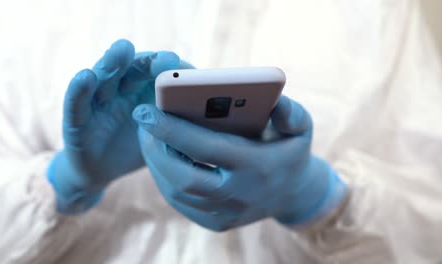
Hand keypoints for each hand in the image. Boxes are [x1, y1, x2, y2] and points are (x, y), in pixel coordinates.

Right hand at [47, 39, 188, 213]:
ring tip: (123, 50)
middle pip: (131, 69)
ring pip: (104, 77)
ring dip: (113, 62)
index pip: (155, 72)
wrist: (102, 172)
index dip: (169, 69)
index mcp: (141, 91)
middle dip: (148, 61)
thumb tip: (213, 118)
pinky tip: (86, 76)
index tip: (184, 67)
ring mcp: (98, 102)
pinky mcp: (76, 119)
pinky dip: (80, 88)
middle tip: (164, 58)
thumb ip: (177, 123)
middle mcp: (120, 90)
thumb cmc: (135, 148)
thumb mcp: (161, 137)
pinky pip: (76, 102)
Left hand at [133, 96, 346, 230]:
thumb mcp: (300, 128)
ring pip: (177, 192)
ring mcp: (226, 214)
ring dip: (155, 162)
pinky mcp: (216, 223)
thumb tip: (273, 100)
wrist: (292, 194)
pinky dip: (165, 179)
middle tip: (140, 121)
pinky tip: (160, 157)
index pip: (206, 148)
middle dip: (154, 149)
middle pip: (183, 177)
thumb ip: (290, 112)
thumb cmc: (290, 151)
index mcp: (257, 167)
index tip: (146, 110)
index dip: (172, 130)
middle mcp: (239, 195)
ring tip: (147, 135)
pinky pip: (180, 203)